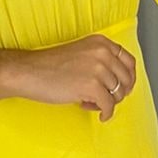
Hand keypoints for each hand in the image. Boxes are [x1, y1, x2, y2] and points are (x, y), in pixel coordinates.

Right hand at [15, 35, 137, 121]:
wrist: (28, 71)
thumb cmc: (49, 66)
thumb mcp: (81, 53)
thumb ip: (100, 61)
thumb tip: (119, 82)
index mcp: (101, 42)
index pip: (129, 61)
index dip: (129, 78)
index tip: (125, 87)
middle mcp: (102, 52)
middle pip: (126, 80)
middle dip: (118, 93)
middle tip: (106, 99)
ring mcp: (98, 68)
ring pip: (118, 94)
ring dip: (106, 102)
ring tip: (90, 102)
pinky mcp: (92, 86)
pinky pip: (109, 106)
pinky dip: (106, 113)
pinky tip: (99, 115)